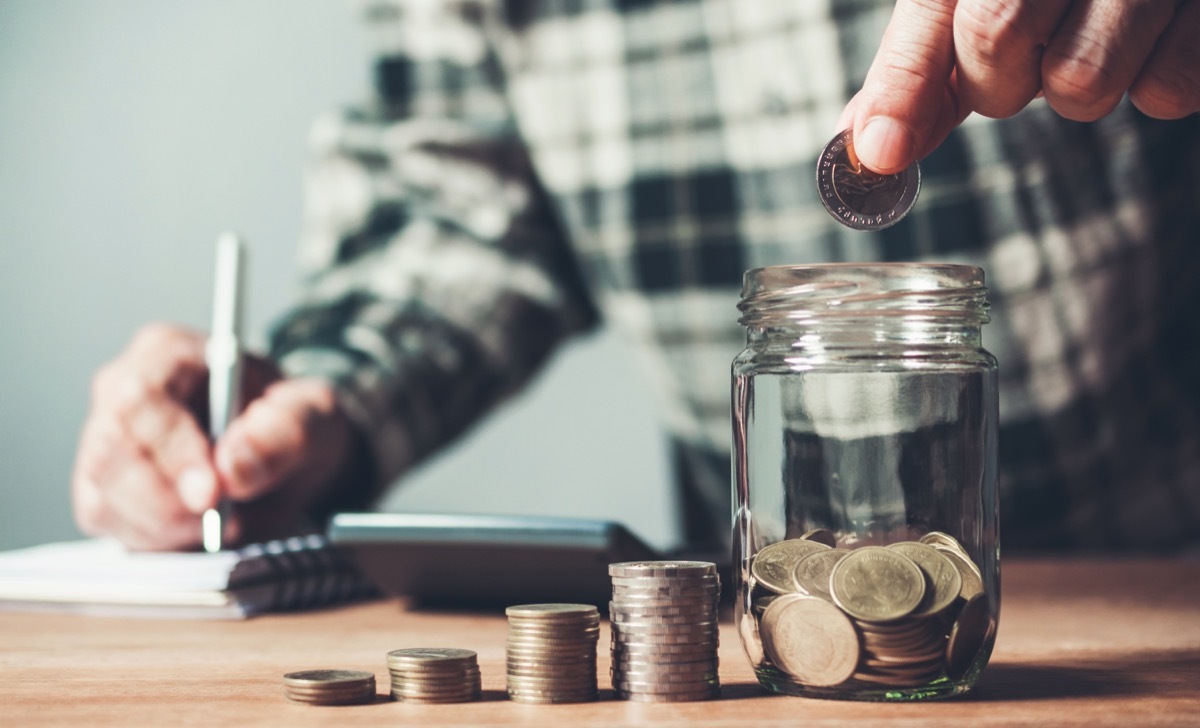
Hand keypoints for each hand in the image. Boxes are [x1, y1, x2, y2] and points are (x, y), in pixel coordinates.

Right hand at [72, 324, 354, 549]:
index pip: (141, 398)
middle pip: (111, 453)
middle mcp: (122, 391)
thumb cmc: (294, 421)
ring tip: (223, 522)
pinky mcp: (102, 487)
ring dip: (166, 526)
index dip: (172, 450)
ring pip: (104, 496)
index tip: (211, 493)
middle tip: (225, 521)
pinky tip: (196, 529)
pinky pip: (108, 523)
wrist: (290, 453)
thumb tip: (233, 466)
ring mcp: (104, 441)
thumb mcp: (315, 415)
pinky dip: (155, 539)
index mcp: (168, 352)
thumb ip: (285, 431)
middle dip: (168, 502)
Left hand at [839, 0, 1199, 173]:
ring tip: (1092, 34)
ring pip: (1081, 82)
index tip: (880, 156)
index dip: (903, 90)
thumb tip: (872, 149)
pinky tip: (1149, 37)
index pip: (934, 18)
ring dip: (1076, 86)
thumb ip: (922, 69)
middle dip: (999, 82)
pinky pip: (1166, 90)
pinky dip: (1152, 83)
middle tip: (1030, 50)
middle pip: (998, 45)